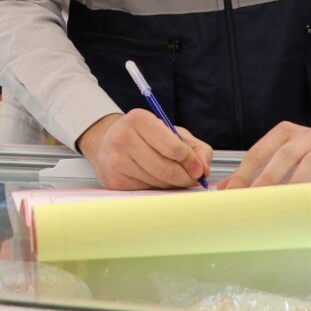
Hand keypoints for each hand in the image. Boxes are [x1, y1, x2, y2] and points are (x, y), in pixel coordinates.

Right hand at [76, 109, 211, 189]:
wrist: (106, 143)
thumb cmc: (143, 136)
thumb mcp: (170, 132)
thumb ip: (195, 147)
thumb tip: (204, 169)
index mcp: (139, 120)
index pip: (173, 148)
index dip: (191, 161)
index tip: (198, 168)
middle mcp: (123, 138)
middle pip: (167, 169)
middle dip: (185, 177)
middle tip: (191, 177)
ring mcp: (116, 160)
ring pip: (158, 182)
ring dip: (172, 184)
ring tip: (171, 176)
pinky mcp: (113, 180)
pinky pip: (146, 191)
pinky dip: (157, 188)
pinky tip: (154, 179)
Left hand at [220, 121, 310, 198]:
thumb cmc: (310, 157)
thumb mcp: (284, 157)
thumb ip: (257, 170)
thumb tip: (226, 188)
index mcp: (284, 133)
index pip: (259, 152)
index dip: (245, 173)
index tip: (233, 194)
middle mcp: (306, 137)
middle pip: (284, 156)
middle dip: (267, 179)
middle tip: (256, 202)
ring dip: (298, 183)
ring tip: (287, 204)